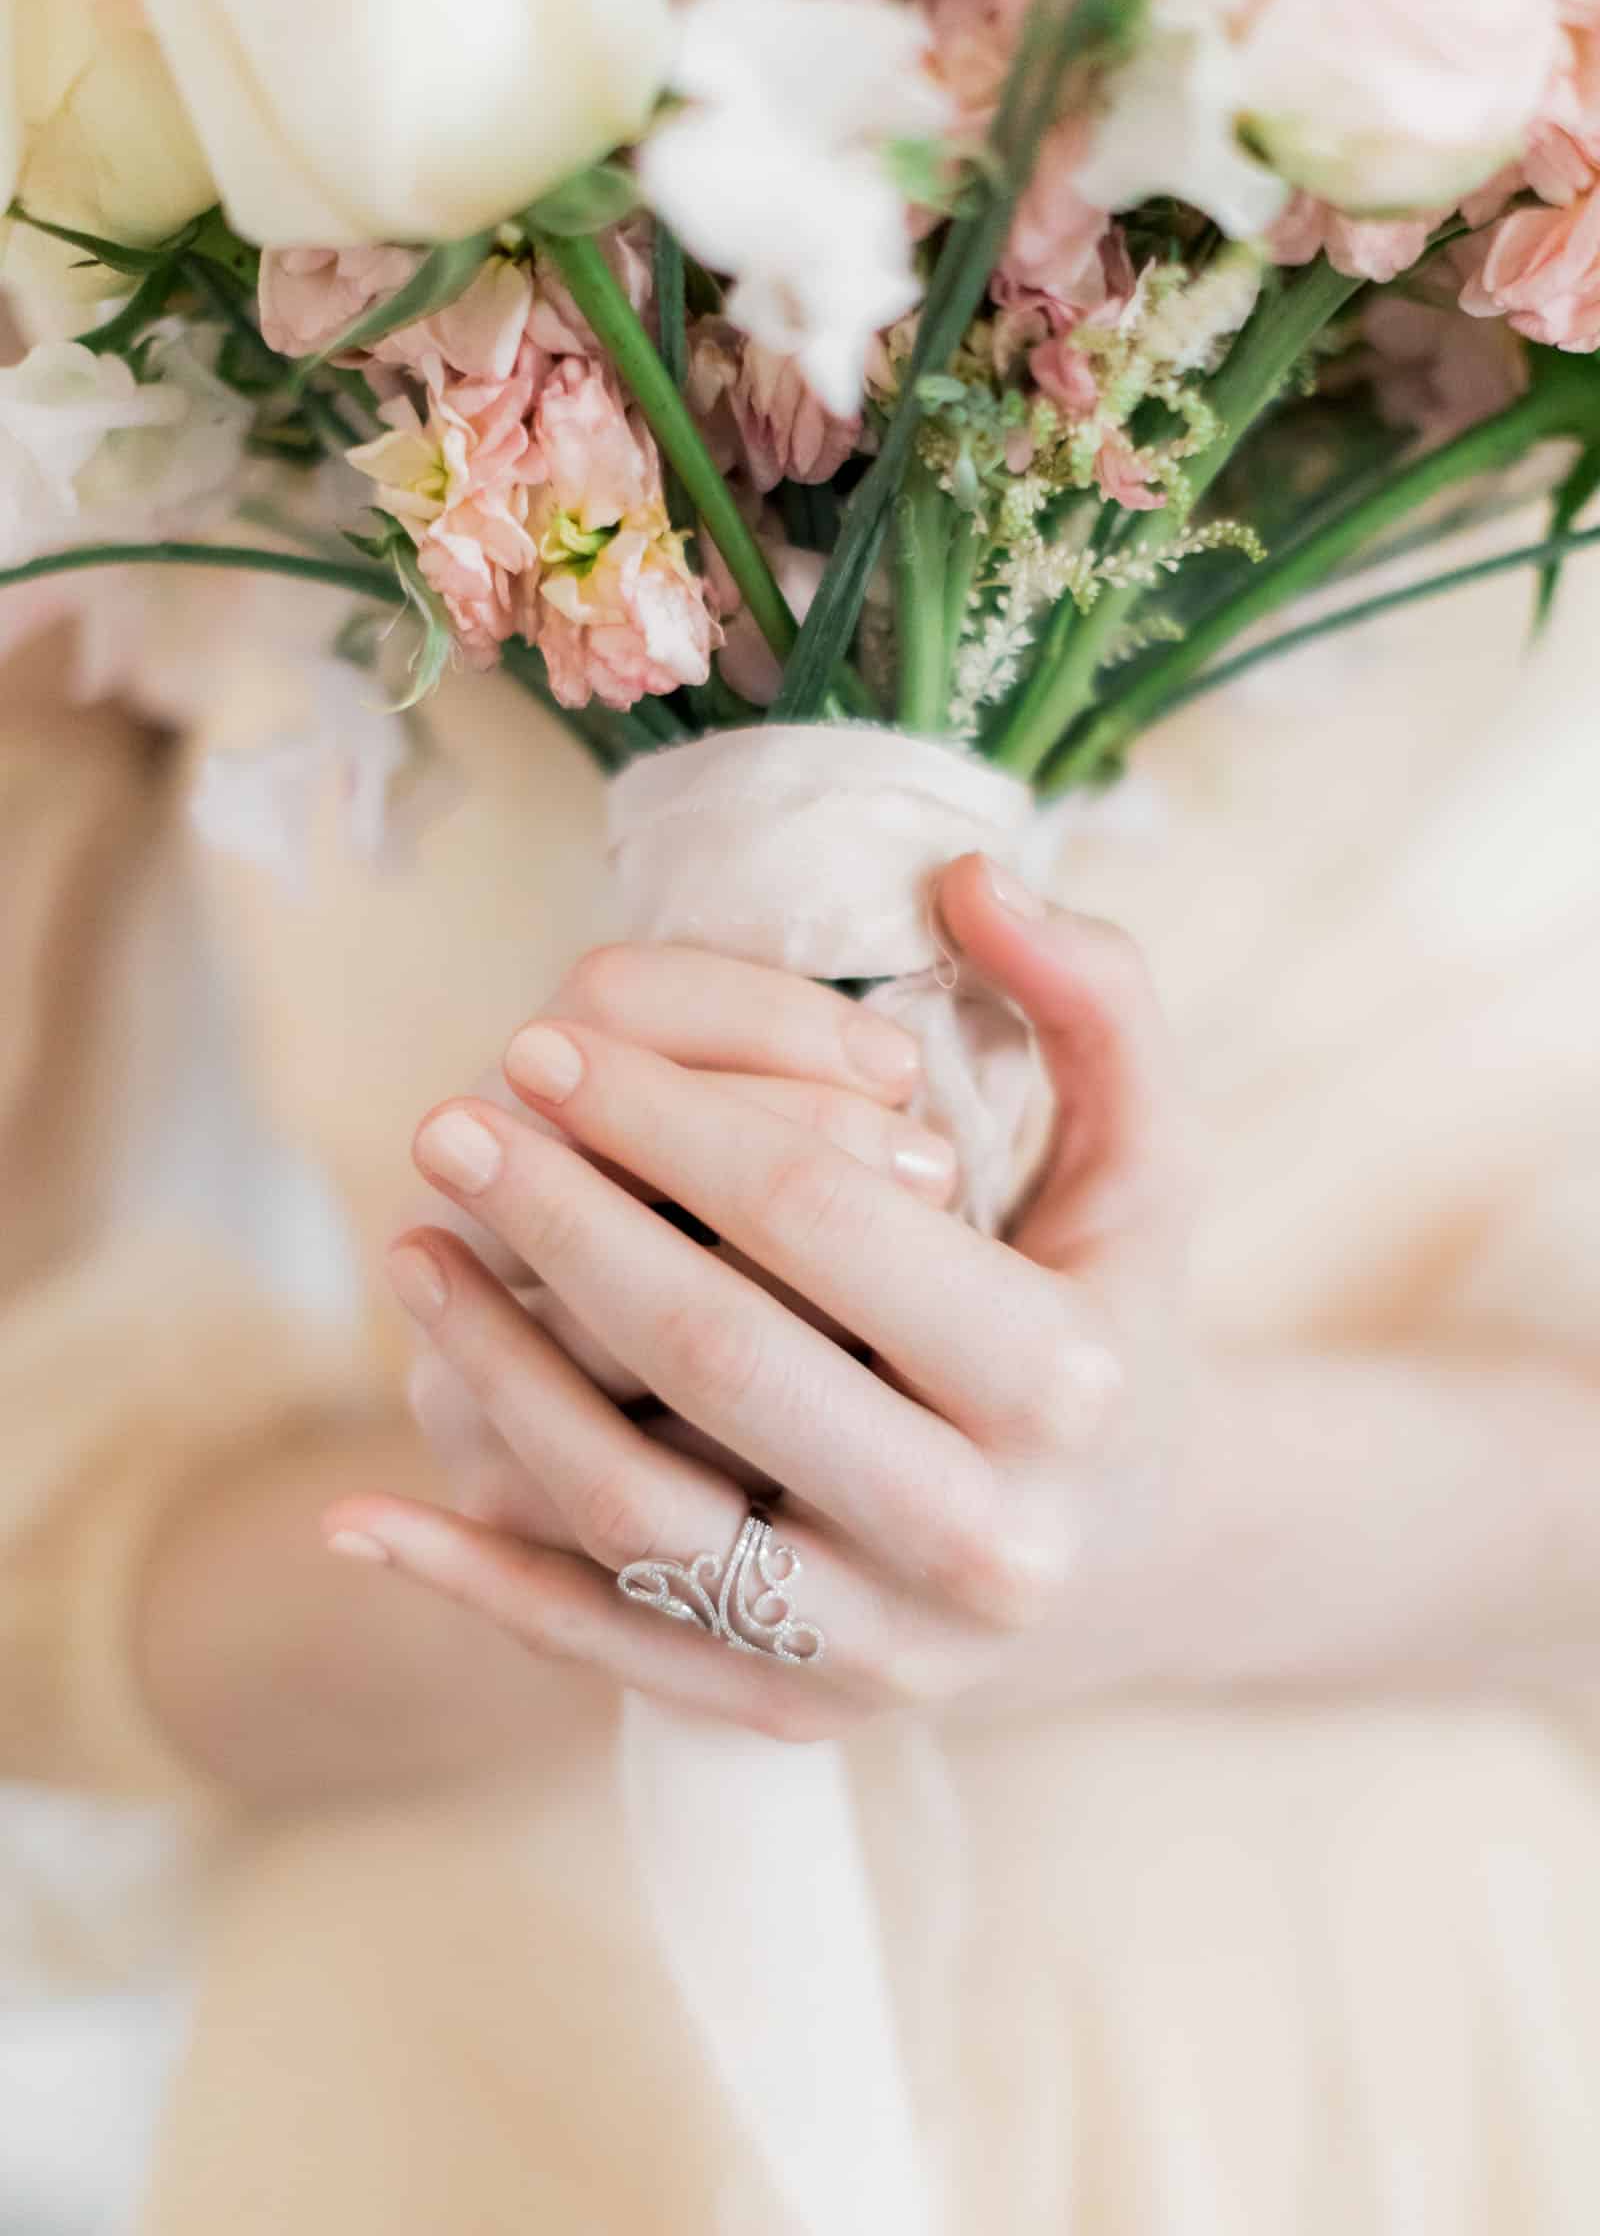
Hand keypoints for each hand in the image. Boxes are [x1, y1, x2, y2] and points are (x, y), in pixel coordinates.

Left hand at [327, 853, 1192, 1739]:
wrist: (1120, 1548)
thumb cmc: (1109, 1318)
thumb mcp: (1148, 1160)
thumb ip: (1097, 1001)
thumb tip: (968, 877)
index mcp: (1066, 1384)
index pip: (826, 1217)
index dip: (668, 1114)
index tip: (543, 1039)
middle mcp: (981, 1542)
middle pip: (720, 1360)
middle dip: (565, 1221)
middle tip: (452, 1120)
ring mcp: (881, 1648)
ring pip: (641, 1515)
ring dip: (499, 1375)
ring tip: (415, 1247)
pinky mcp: (792, 1713)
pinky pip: (607, 1652)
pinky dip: (478, 1588)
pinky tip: (363, 1513)